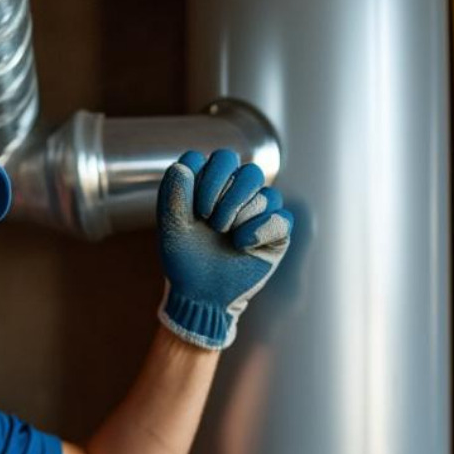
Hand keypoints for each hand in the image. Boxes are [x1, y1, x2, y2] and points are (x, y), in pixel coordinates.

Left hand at [156, 148, 292, 350]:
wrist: (200, 294)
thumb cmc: (185, 259)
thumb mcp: (171, 227)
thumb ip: (173, 194)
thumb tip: (184, 166)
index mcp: (215, 184)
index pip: (223, 159)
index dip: (209, 178)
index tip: (195, 208)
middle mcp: (240, 194)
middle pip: (250, 171)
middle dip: (228, 196)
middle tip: (211, 223)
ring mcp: (261, 213)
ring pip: (267, 194)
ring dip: (241, 215)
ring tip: (226, 236)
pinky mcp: (276, 234)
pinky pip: (281, 218)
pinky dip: (260, 230)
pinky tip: (243, 245)